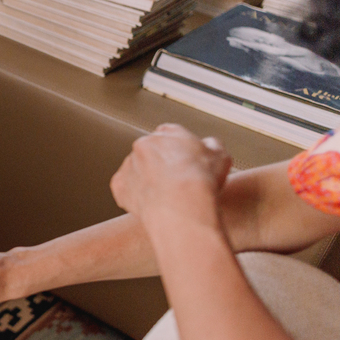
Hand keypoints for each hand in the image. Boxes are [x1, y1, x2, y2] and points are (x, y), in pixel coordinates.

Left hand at [110, 124, 232, 229]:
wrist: (182, 205)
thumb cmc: (201, 182)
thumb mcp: (221, 155)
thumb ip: (211, 145)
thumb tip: (208, 145)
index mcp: (168, 134)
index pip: (168, 135)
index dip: (175, 150)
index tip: (181, 162)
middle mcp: (144, 145)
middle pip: (149, 153)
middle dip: (159, 166)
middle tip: (174, 184)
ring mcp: (129, 164)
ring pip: (135, 172)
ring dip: (145, 181)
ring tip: (164, 198)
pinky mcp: (119, 185)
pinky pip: (124, 190)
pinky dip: (134, 197)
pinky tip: (150, 205)